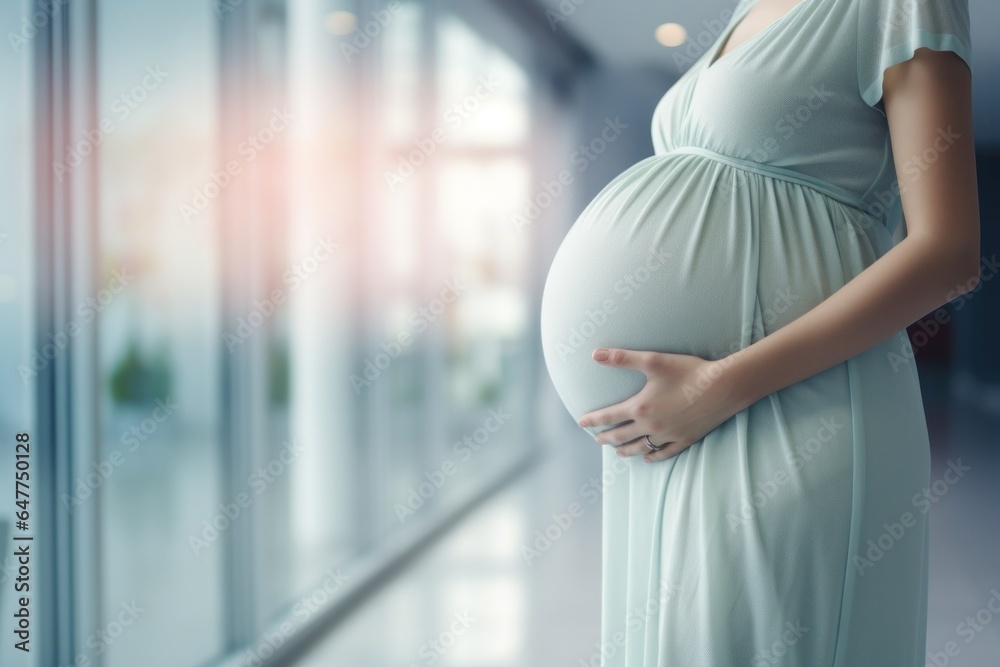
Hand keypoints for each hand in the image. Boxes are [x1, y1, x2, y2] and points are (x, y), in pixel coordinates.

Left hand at [577, 348, 750, 461]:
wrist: (723, 387)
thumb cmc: (688, 371)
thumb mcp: (653, 360)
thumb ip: (622, 358)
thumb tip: (595, 354)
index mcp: (640, 408)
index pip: (609, 416)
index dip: (593, 420)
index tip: (582, 423)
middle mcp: (651, 425)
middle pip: (622, 436)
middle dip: (607, 438)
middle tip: (598, 439)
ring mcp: (669, 435)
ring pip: (641, 447)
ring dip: (626, 450)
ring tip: (617, 452)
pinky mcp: (686, 439)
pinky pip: (665, 452)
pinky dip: (653, 456)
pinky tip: (647, 458)